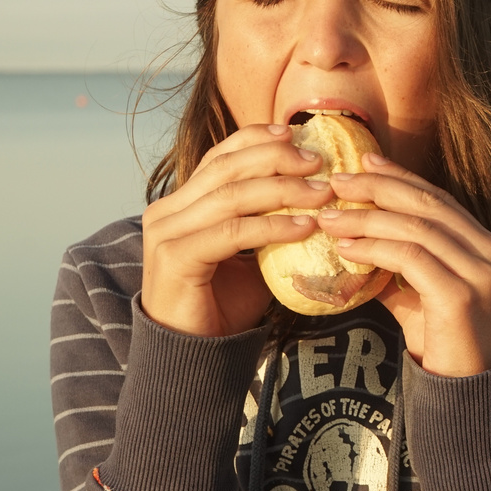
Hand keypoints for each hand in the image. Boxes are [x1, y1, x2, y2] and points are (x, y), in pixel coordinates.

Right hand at [140, 124, 334, 337]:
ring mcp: (167, 232)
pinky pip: (232, 233)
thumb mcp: (250, 255)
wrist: (193, 357)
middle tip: (319, 162)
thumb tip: (316, 199)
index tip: (295, 133)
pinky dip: (273, 226)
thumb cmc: (222, 306)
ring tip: (322, 193)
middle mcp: (167, 211)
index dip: (257, 140)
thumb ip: (270, 224)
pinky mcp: (175, 257)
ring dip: (283, 191)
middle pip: (226, 168)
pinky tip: (305, 227)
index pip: (220, 157)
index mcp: (181, 203)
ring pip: (231, 196)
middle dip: (276, 158)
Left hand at [319, 155, 490, 376]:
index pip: (440, 200)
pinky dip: (374, 247)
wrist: (470, 396)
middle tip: (336, 181)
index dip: (400, 178)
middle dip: (379, 188)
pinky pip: (411, 258)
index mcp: (488, 247)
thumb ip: (397, 265)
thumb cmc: (446, 344)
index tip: (363, 162)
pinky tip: (346, 248)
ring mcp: (482, 274)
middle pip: (429, 205)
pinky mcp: (461, 296)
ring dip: (367, 218)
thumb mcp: (422, 295)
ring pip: (418, 228)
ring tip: (329, 217)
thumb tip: (351, 238)